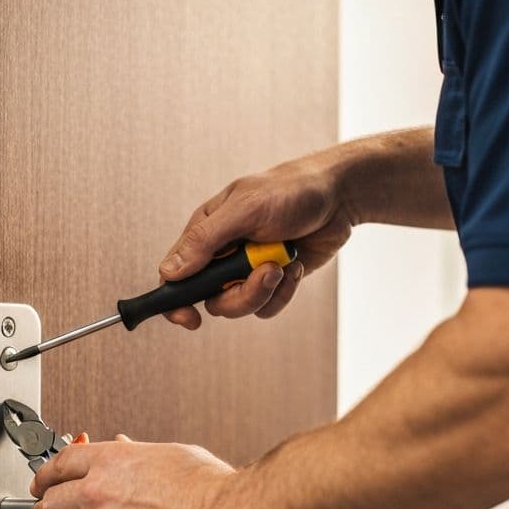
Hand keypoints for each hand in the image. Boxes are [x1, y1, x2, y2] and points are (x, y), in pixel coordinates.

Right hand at [159, 146, 356, 328]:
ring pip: (240, 307)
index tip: (189, 317)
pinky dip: (284, 291)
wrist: (339, 197)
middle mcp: (222, 256)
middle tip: (266, 272)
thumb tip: (168, 272)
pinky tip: (295, 265)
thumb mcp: (245, 209)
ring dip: (266, 290)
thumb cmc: (289, 191)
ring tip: (283, 263)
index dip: (175, 302)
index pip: (175, 275)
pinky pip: (267, 307)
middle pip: (211, 300)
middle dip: (240, 294)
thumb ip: (205, 240)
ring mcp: (247, 271)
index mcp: (205, 233)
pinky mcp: (272, 282)